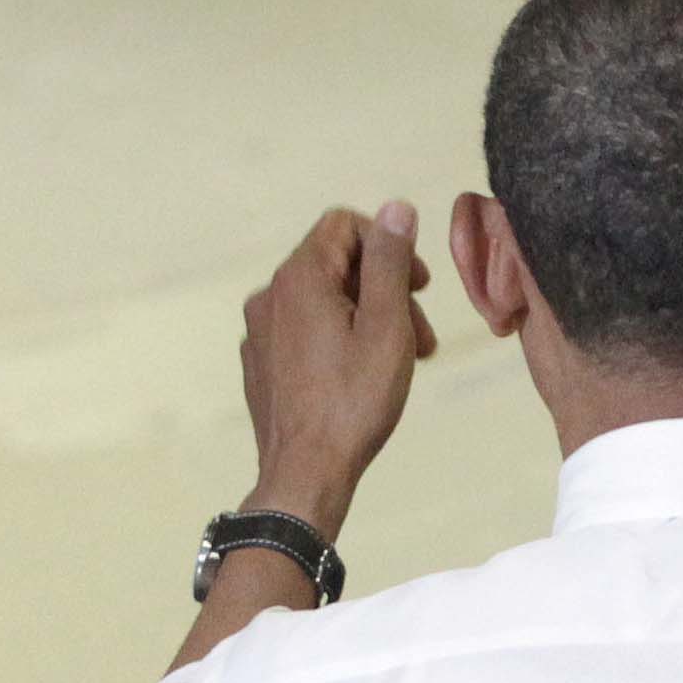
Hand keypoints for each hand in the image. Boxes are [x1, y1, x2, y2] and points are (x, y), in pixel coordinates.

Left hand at [237, 202, 434, 535]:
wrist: (305, 473)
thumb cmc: (353, 403)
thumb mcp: (387, 325)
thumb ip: (390, 261)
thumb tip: (396, 209)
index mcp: (299, 278)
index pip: (344, 225)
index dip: (388, 246)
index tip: (418, 285)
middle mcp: (270, 296)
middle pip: (336, 264)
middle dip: (385, 288)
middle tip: (422, 334)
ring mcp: (260, 331)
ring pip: (323, 300)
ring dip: (368, 317)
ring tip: (402, 360)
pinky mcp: (261, 362)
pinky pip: (305, 331)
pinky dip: (339, 339)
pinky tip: (363, 377)